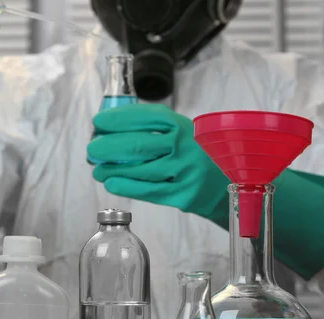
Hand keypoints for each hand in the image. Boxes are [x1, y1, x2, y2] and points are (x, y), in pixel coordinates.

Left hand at [87, 104, 229, 226]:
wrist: (231, 182)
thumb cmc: (199, 153)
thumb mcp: (184, 132)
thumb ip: (155, 128)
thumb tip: (112, 129)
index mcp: (182, 125)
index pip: (144, 118)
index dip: (117, 119)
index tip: (99, 122)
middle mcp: (183, 147)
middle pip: (136, 145)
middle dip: (108, 147)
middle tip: (92, 150)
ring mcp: (183, 172)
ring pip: (139, 170)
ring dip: (112, 170)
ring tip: (97, 170)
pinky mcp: (182, 194)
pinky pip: (148, 191)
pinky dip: (126, 187)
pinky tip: (111, 183)